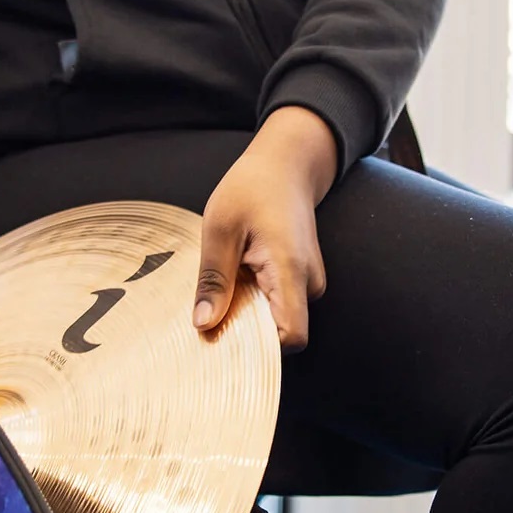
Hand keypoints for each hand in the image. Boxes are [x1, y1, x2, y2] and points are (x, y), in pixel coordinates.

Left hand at [194, 106, 337, 351]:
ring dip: (248, 314)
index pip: (292, 336)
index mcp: (291, 270)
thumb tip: (203, 324)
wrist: (286, 166)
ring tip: (229, 282)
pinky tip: (239, 279)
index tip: (227, 332)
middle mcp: (309, 283)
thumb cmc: (254, 188)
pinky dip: (254, 303)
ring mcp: (308, 284)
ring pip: (278, 322)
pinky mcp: (301, 283)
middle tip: (215, 304)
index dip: (261, 346)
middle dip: (247, 331)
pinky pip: (278, 308)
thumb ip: (213, 279)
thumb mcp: (220, 228)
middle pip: (281, 334)